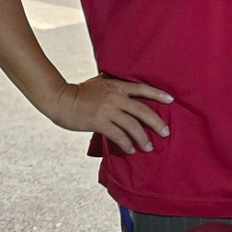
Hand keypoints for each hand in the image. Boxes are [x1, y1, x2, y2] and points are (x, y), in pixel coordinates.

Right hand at [41, 74, 170, 154]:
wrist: (59, 99)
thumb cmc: (78, 92)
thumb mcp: (98, 82)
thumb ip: (112, 83)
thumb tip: (122, 83)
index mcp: (116, 86)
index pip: (142, 88)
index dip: (157, 94)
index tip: (171, 100)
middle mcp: (115, 97)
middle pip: (142, 110)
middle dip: (156, 122)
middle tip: (166, 132)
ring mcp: (107, 109)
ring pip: (132, 125)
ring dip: (142, 138)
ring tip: (148, 147)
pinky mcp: (98, 122)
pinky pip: (118, 135)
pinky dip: (126, 143)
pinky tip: (131, 149)